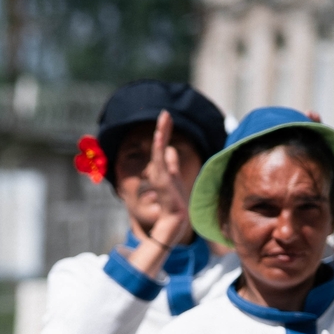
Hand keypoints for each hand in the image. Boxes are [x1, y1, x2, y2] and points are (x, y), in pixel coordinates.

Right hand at [136, 109, 191, 249]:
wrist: (175, 220)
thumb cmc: (174, 203)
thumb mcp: (175, 178)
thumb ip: (172, 164)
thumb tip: (171, 149)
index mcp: (162, 169)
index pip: (163, 147)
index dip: (164, 132)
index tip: (166, 117)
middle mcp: (158, 170)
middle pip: (160, 145)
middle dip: (163, 129)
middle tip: (166, 113)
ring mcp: (159, 174)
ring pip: (159, 149)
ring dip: (162, 133)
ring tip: (165, 117)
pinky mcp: (161, 179)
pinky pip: (159, 159)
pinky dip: (159, 147)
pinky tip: (160, 135)